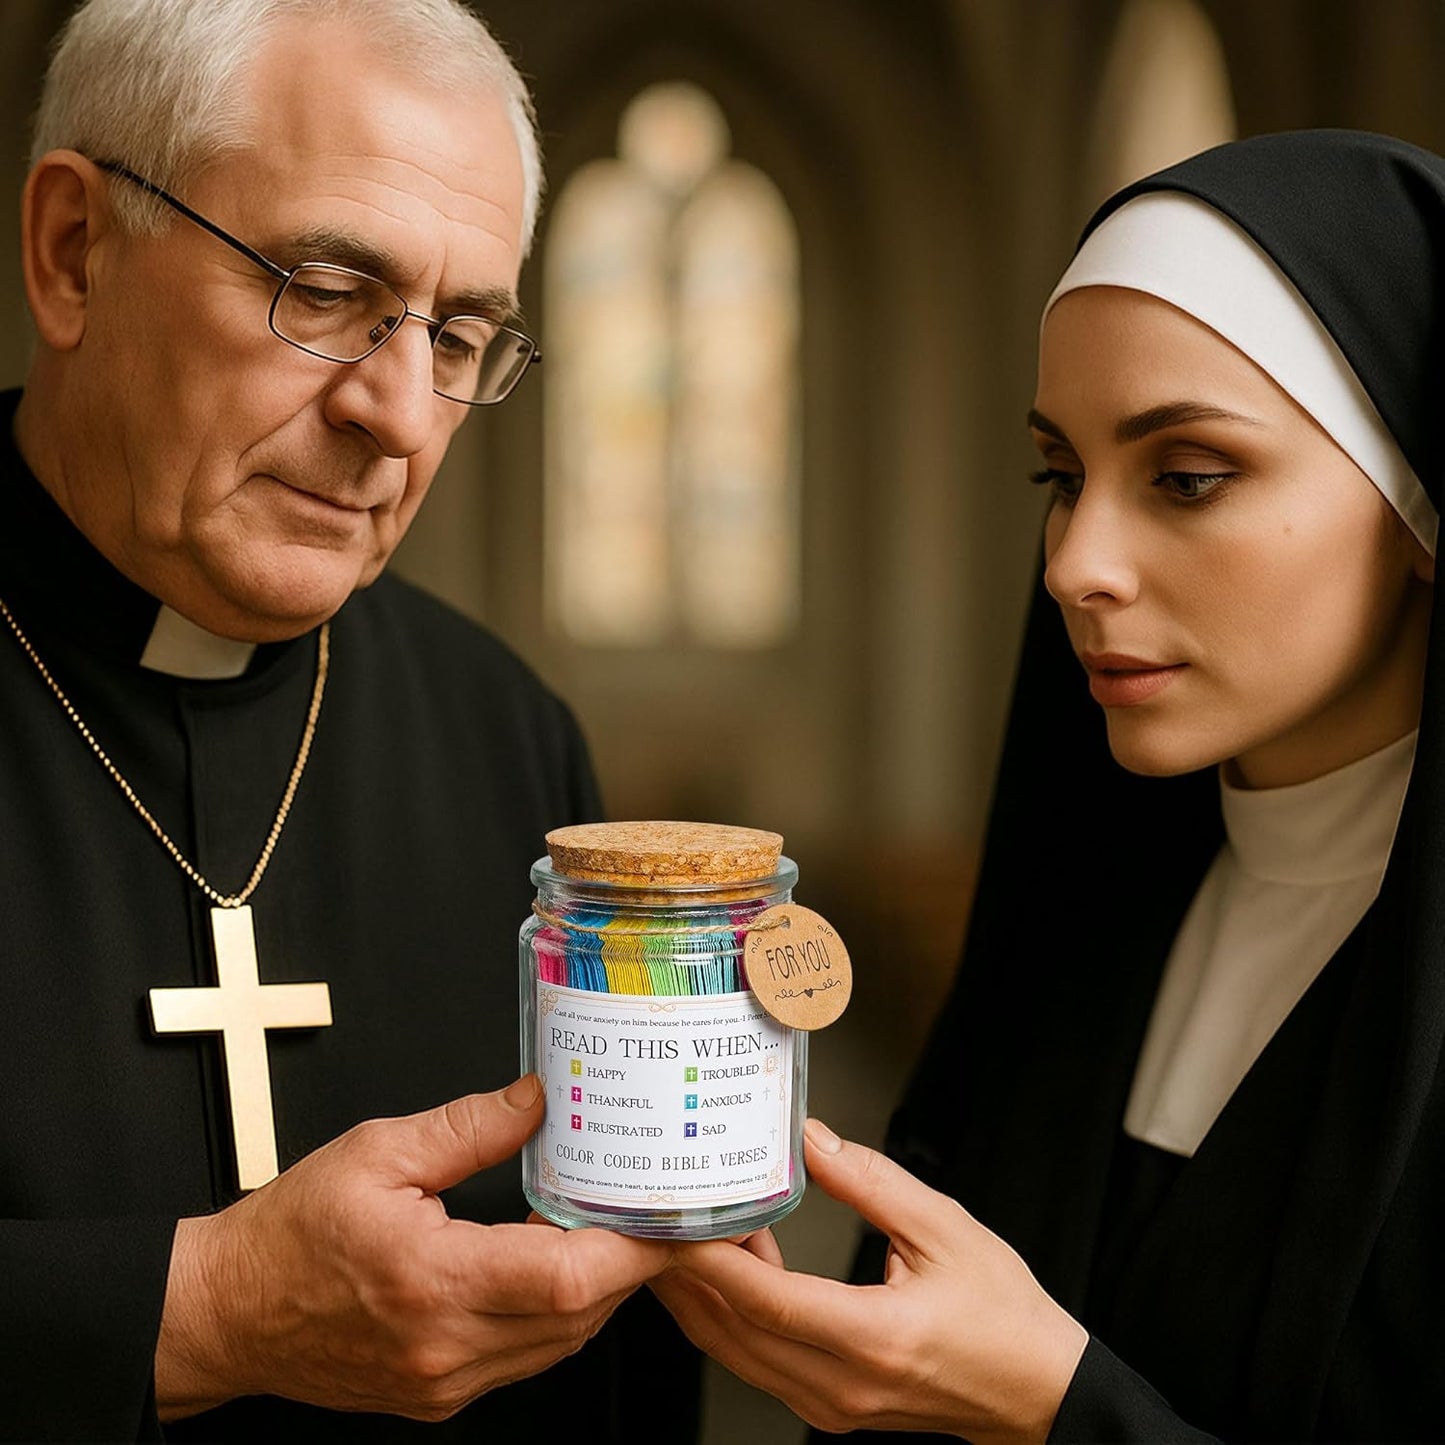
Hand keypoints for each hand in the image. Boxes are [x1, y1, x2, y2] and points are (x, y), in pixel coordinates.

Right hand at [156, 1075, 670, 1421]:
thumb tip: (538, 1100)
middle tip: (652, 1212)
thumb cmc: (290, 1233)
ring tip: (612, 1231)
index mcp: (431, 1279)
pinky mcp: (438, 1395)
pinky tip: (558, 1270)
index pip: (564, 1278)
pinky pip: (525, 1360)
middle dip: (628, 1265)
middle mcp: (445, 1345)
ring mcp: (444, 1381)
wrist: (227, 1314)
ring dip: (597, 1291)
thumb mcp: (377, 1152)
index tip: (663, 1214)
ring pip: (559, 1344)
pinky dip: (557, 1316)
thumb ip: (468, 1127)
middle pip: (577, 1316)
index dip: (629, 1248)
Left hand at [653, 1118, 1086, 1443]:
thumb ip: (870, 1182)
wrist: (1041, 1392)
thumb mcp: (945, 1230)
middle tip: (659, 1218)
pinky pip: (760, 1364)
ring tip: (686, 1237)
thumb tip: (810, 1140)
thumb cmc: (1005, 1315)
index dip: (709, 1261)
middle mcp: (844, 1385)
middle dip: (686, 1276)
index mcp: (875, 1337)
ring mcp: (833, 1406)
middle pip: (733, 1332)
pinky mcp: (831, 1408)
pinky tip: (735, 1271)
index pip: (766, 1301)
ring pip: (737, 1354)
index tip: (673, 1222)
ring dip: (703, 1298)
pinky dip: (733, 1319)